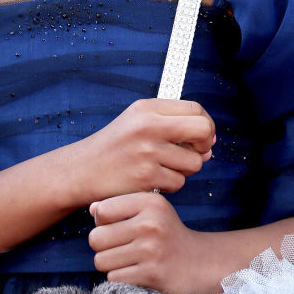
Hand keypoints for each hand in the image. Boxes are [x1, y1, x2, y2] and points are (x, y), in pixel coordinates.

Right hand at [73, 98, 214, 203]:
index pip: (196, 109)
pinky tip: (153, 180)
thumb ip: (173, 125)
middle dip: (205, 145)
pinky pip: (178, 183)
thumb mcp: (137, 121)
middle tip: (196, 153)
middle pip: (203, 130)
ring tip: (165, 168)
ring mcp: (148, 151)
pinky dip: (170, 185)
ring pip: (194, 162)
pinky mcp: (146, 176)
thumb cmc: (115, 147)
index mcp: (147, 108)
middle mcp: (148, 126)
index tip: (201, 137)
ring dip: (185, 170)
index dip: (206, 124)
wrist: (83, 170)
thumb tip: (210, 144)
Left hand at [88, 191, 201, 293]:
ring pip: (101, 260)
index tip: (115, 226)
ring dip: (110, 264)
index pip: (102, 211)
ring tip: (127, 259)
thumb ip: (121, 205)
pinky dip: (120, 277)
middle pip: (96, 238)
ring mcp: (151, 251)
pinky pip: (114, 278)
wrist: (198, 262)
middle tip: (119, 246)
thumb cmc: (166, 232)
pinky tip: (135, 272)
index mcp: (150, 203)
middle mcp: (150, 224)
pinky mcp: (151, 275)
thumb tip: (92, 209)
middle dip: (102, 246)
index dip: (102, 222)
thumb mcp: (151, 209)